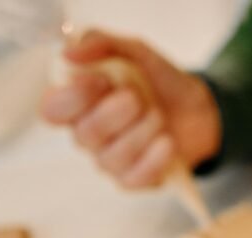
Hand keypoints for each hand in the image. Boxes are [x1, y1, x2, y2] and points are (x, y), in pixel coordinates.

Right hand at [40, 30, 220, 187]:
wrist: (199, 110)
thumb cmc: (158, 82)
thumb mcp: (133, 51)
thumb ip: (100, 43)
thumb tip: (69, 52)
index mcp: (78, 103)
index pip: (51, 111)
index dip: (73, 98)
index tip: (102, 80)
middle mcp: (87, 135)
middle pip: (85, 134)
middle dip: (117, 113)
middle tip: (138, 97)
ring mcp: (108, 161)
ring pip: (113, 156)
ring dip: (143, 131)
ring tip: (159, 116)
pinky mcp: (132, 180)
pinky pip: (134, 178)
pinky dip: (155, 158)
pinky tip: (167, 142)